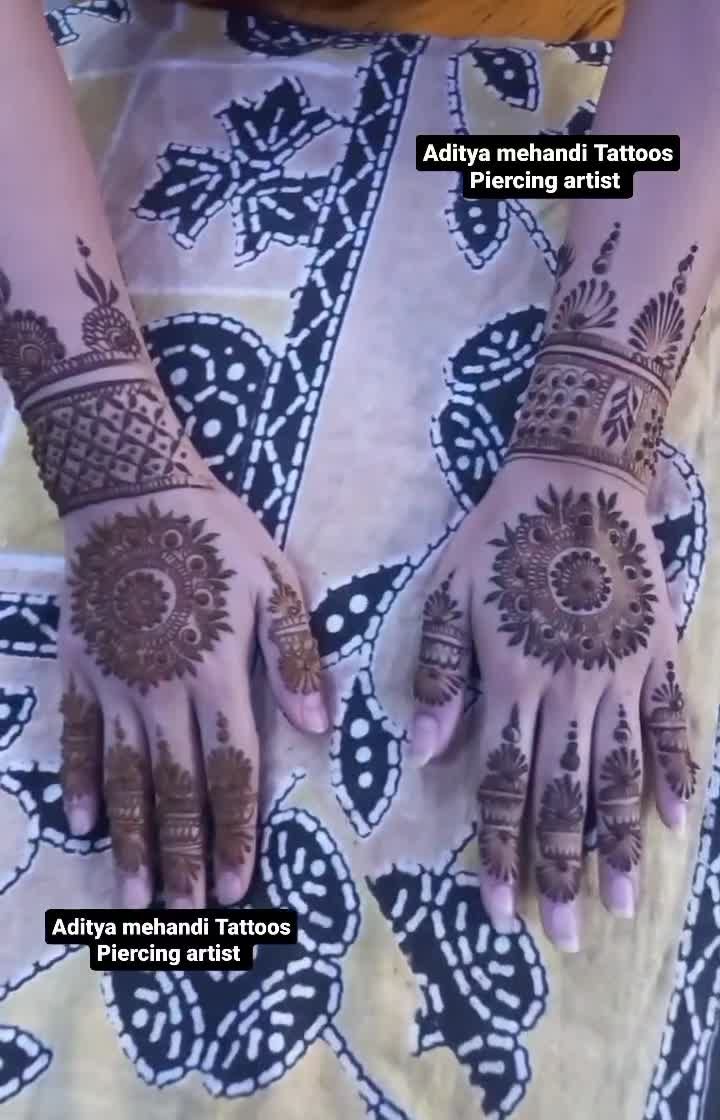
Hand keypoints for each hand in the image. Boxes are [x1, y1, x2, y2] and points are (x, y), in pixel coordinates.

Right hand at [57, 472, 328, 909]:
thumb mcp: (276, 582)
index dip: (236, 833)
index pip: (232, 771)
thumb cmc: (214, 535)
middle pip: (178, 790)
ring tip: (134, 901)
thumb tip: (319, 727)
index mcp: (220, 676)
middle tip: (187, 918)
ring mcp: (117, 686)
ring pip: (126, 779)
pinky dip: (80, 782)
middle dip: (185, 858)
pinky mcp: (82, 670)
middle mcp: (165, 694)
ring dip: (132, 843)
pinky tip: (83, 823)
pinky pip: (78, 738)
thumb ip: (295, 657)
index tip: (237, 888)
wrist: (130, 493)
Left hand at [409, 457, 698, 950]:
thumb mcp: (448, 594)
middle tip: (560, 932)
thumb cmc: (500, 537)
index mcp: (511, 680)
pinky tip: (676, 820)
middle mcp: (568, 690)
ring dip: (617, 841)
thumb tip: (423, 752)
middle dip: (558, 867)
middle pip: (563, 794)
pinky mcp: (658, 654)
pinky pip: (672, 724)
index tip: (498, 907)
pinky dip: (677, 773)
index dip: (500, 848)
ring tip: (619, 901)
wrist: (574, 482)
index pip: (503, 783)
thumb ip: (440, 674)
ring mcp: (620, 675)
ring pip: (620, 774)